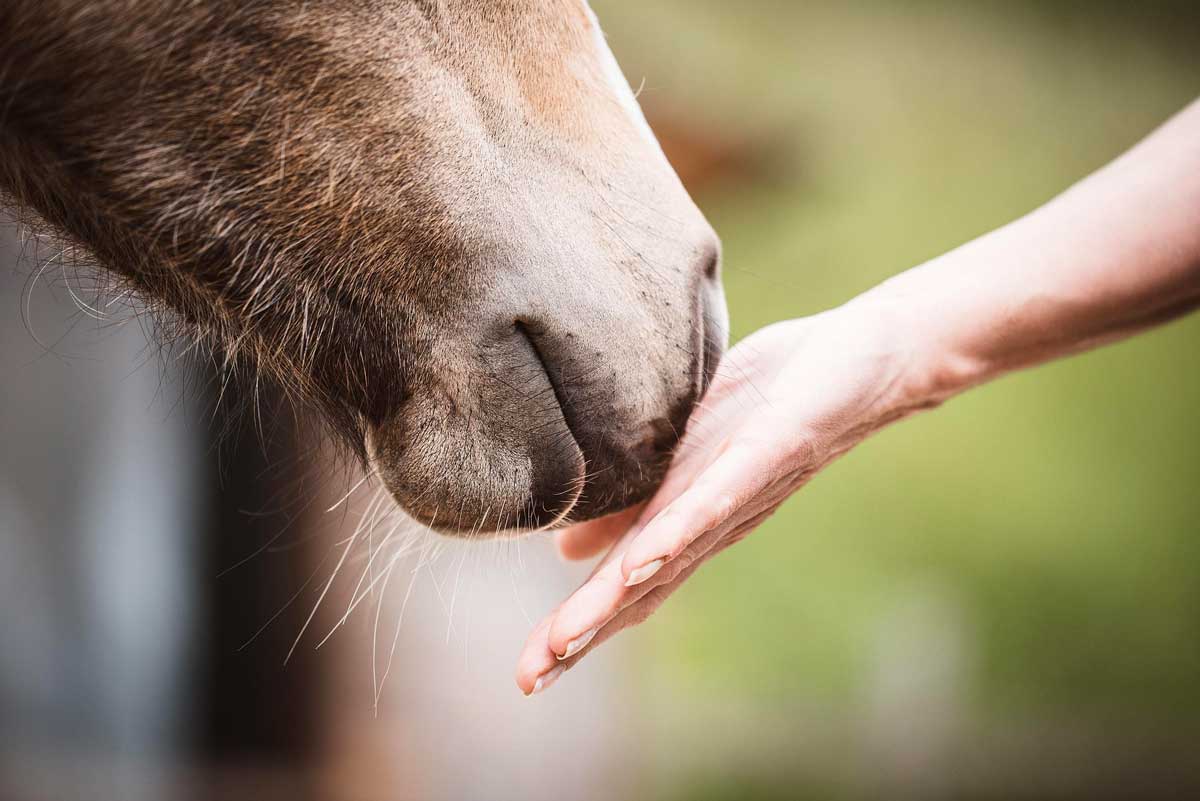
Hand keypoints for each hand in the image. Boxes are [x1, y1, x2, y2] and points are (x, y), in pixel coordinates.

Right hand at [515, 300, 934, 693]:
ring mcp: (735, 495)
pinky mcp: (764, 456)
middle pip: (636, 591)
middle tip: (529, 676)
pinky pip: (717, 500)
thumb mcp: (680, 457)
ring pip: (667, 559)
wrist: (855, 366)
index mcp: (681, 522)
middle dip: (582, 634)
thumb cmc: (767, 407)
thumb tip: (570, 553)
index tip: (526, 674)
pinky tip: (644, 559)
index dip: (576, 631)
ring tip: (567, 636)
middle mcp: (707, 524)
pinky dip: (679, 533)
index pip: (621, 588)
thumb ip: (630, 506)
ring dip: (615, 599)